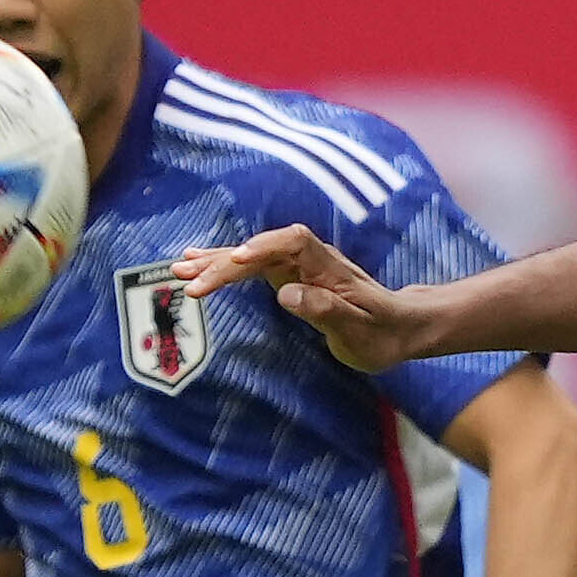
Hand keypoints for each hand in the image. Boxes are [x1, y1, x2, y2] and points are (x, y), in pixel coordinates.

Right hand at [174, 225, 432, 369]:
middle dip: (226, 262)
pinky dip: (225, 267)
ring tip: (179, 269)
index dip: (264, 246)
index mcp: (330, 267)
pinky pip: (252, 268)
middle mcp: (311, 259)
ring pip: (252, 257)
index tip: (239, 259)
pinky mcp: (289, 276)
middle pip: (263, 249)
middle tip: (190, 281)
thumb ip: (325, 310)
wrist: (398, 328)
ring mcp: (298, 266)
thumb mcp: (358, 330)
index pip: (294, 243)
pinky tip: (197, 263)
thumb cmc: (382, 333)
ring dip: (216, 263)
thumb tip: (286, 293)